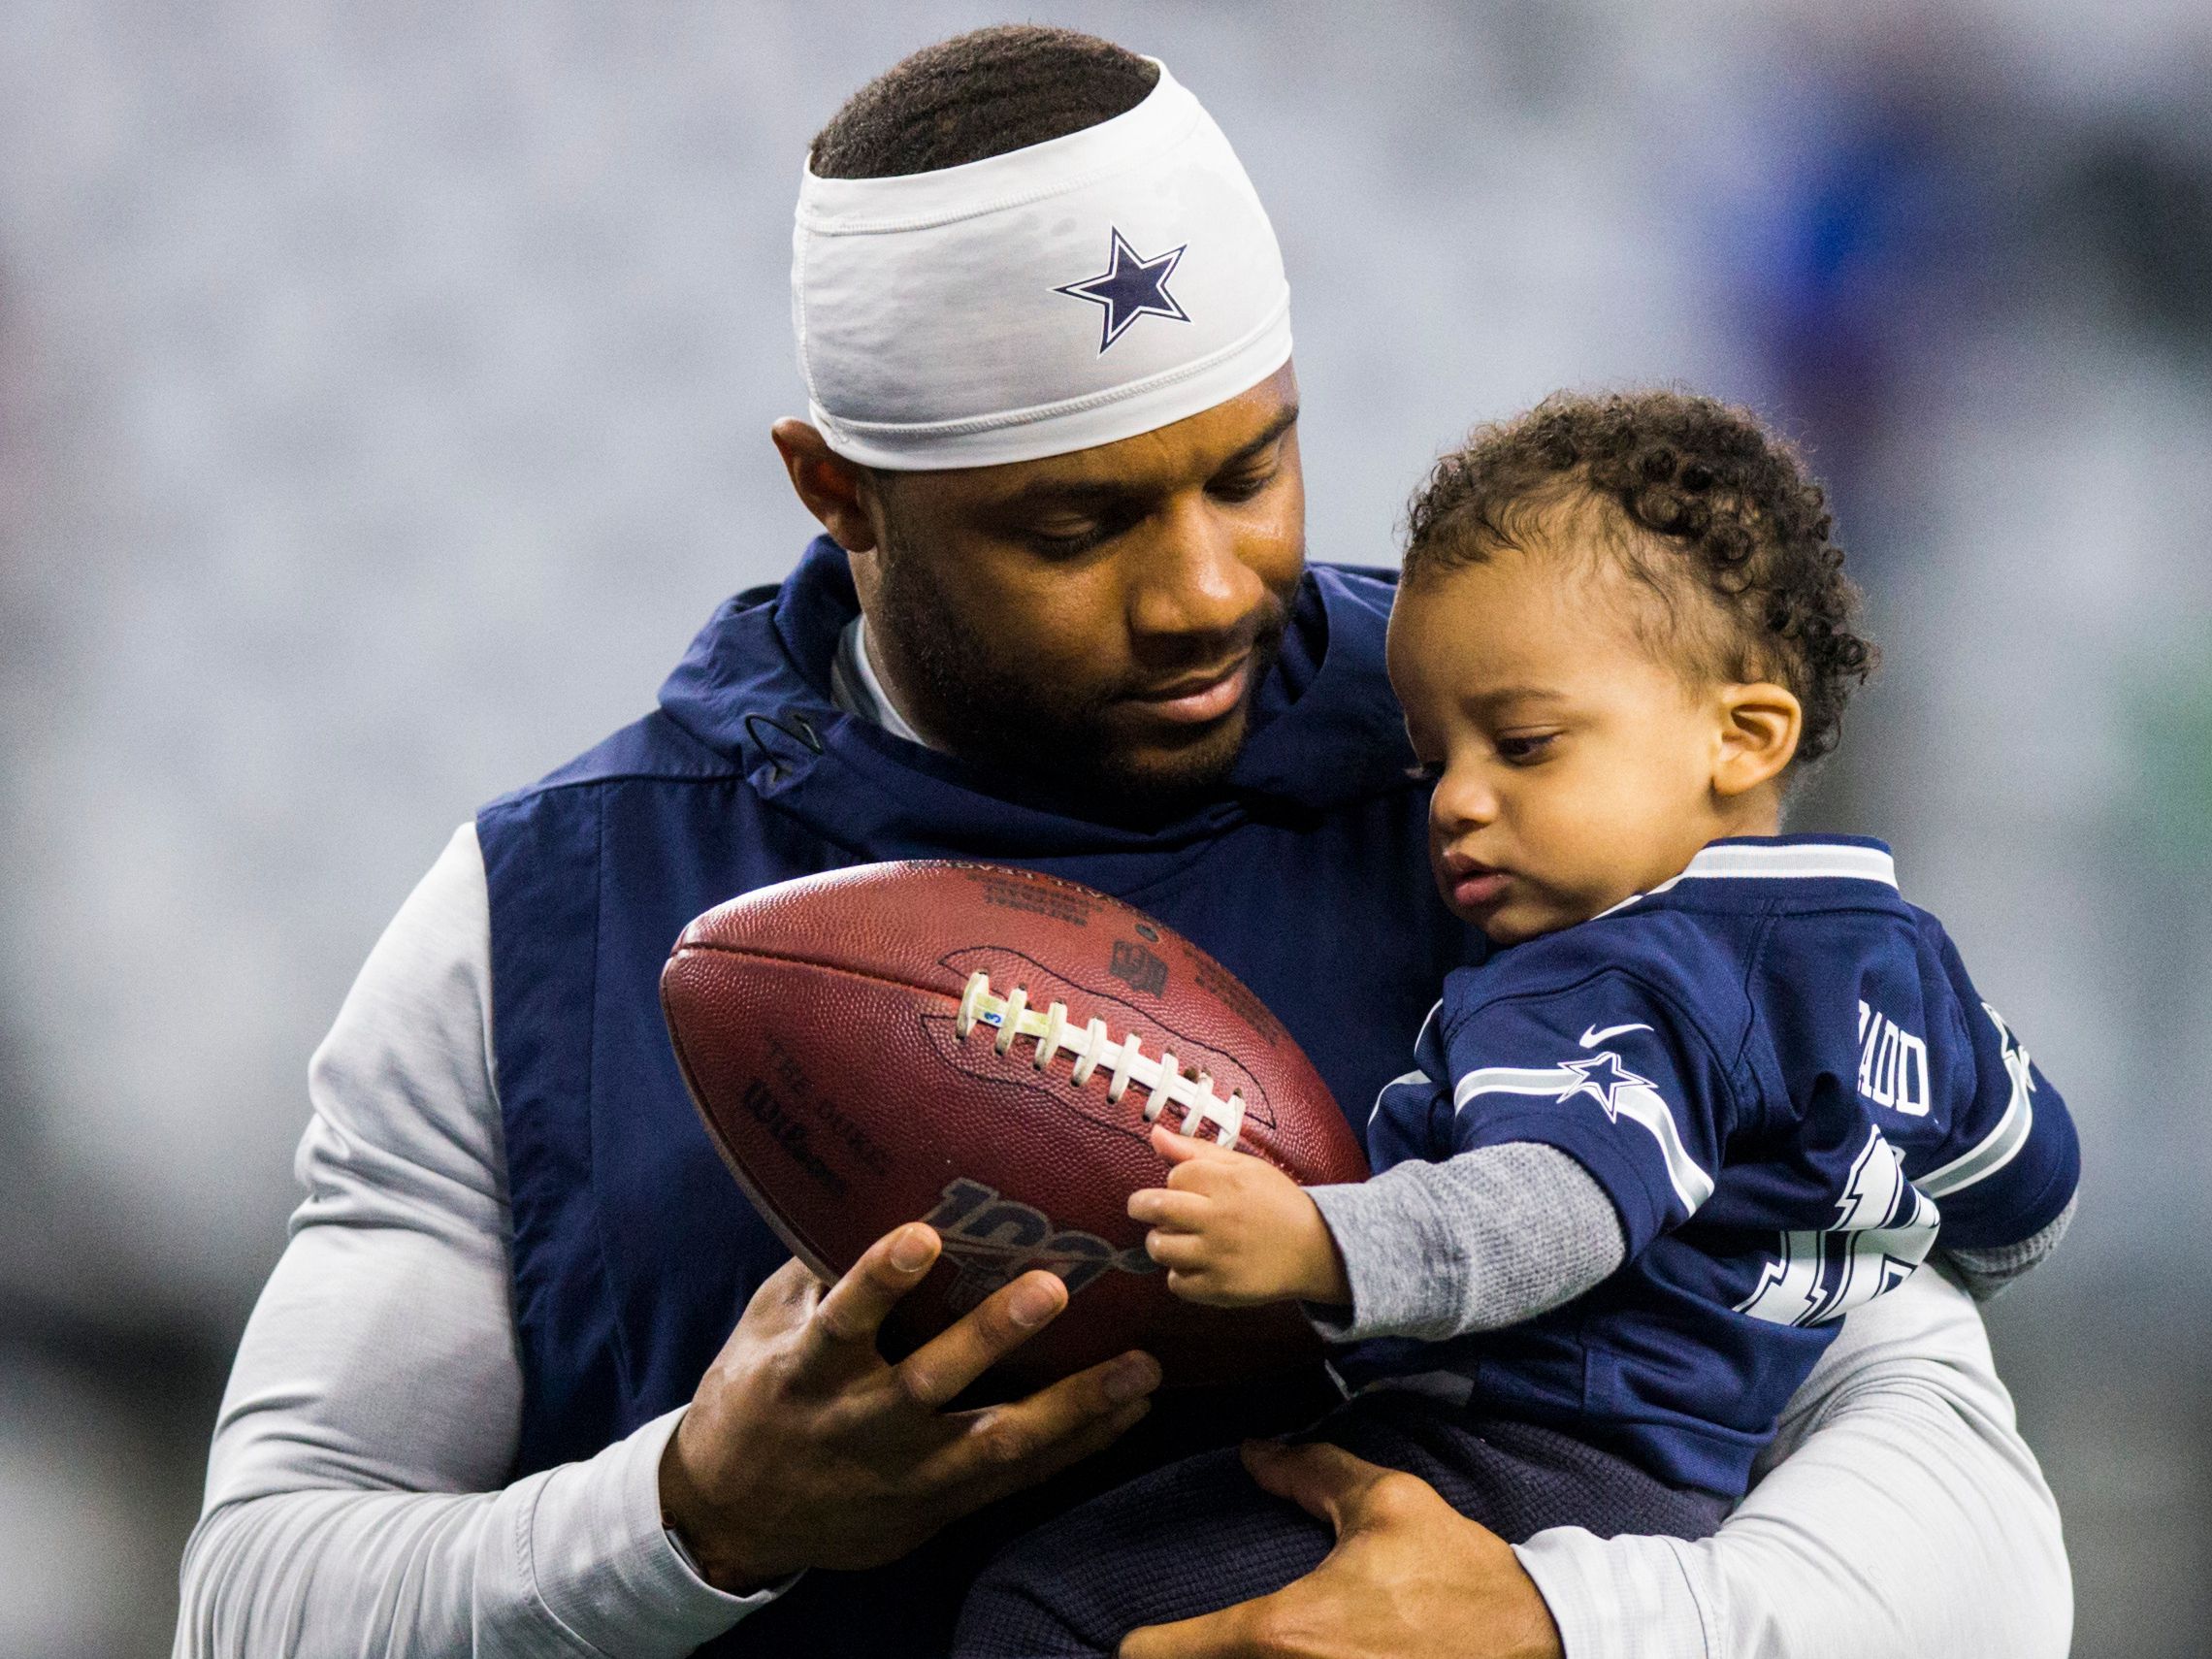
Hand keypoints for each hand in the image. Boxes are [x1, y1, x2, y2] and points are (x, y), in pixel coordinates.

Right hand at [658, 1221, 1160, 1590]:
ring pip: (994, 1444)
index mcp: (808, 1372)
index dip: (880, 1279)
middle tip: (1053, 1286)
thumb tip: (868, 1181)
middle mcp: (857, 1425)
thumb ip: (817, 1267)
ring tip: (1140, 1368)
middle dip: (992, 1336)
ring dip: (1073, 1406)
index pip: (843, 1321)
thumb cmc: (756, 1395)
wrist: (734, 1518)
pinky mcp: (938, 1507)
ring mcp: (903, 1474)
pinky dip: (1077, 1445)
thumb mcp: (768, 1326)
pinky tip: (1129, 1411)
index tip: (923, 1234)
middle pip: (929, 1382)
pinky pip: (1017, 1479)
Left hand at [1120, 1440, 1562, 1658]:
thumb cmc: (1458, 1573)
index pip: (1161, 1658)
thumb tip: (1253, 1452)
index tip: (1135, 1636)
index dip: (1140, 1647)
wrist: (1537, 1642)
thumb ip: (1309, 1471)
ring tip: (1221, 1653)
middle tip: (1176, 1647)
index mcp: (1284, 1633)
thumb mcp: (1387, 1502)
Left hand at [1128, 1124, 1349, 1306]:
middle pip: (1154, 1208)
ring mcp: (1218, 1257)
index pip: (1175, 1176)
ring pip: (1159, 1247)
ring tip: (1175, 1237)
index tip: (1189, 1187)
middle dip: (1142, 1205)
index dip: (1177, 1180)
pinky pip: (1176, 1283)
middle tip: (1146, 1207)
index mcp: (1228, 1184)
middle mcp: (1220, 1219)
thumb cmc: (1277, 1203)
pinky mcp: (1220, 1288)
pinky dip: (1179, 1274)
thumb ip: (1196, 1151)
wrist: (1316, 1250)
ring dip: (1160, 1241)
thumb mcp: (1244, 1166)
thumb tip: (1154, 1134)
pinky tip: (1194, 1263)